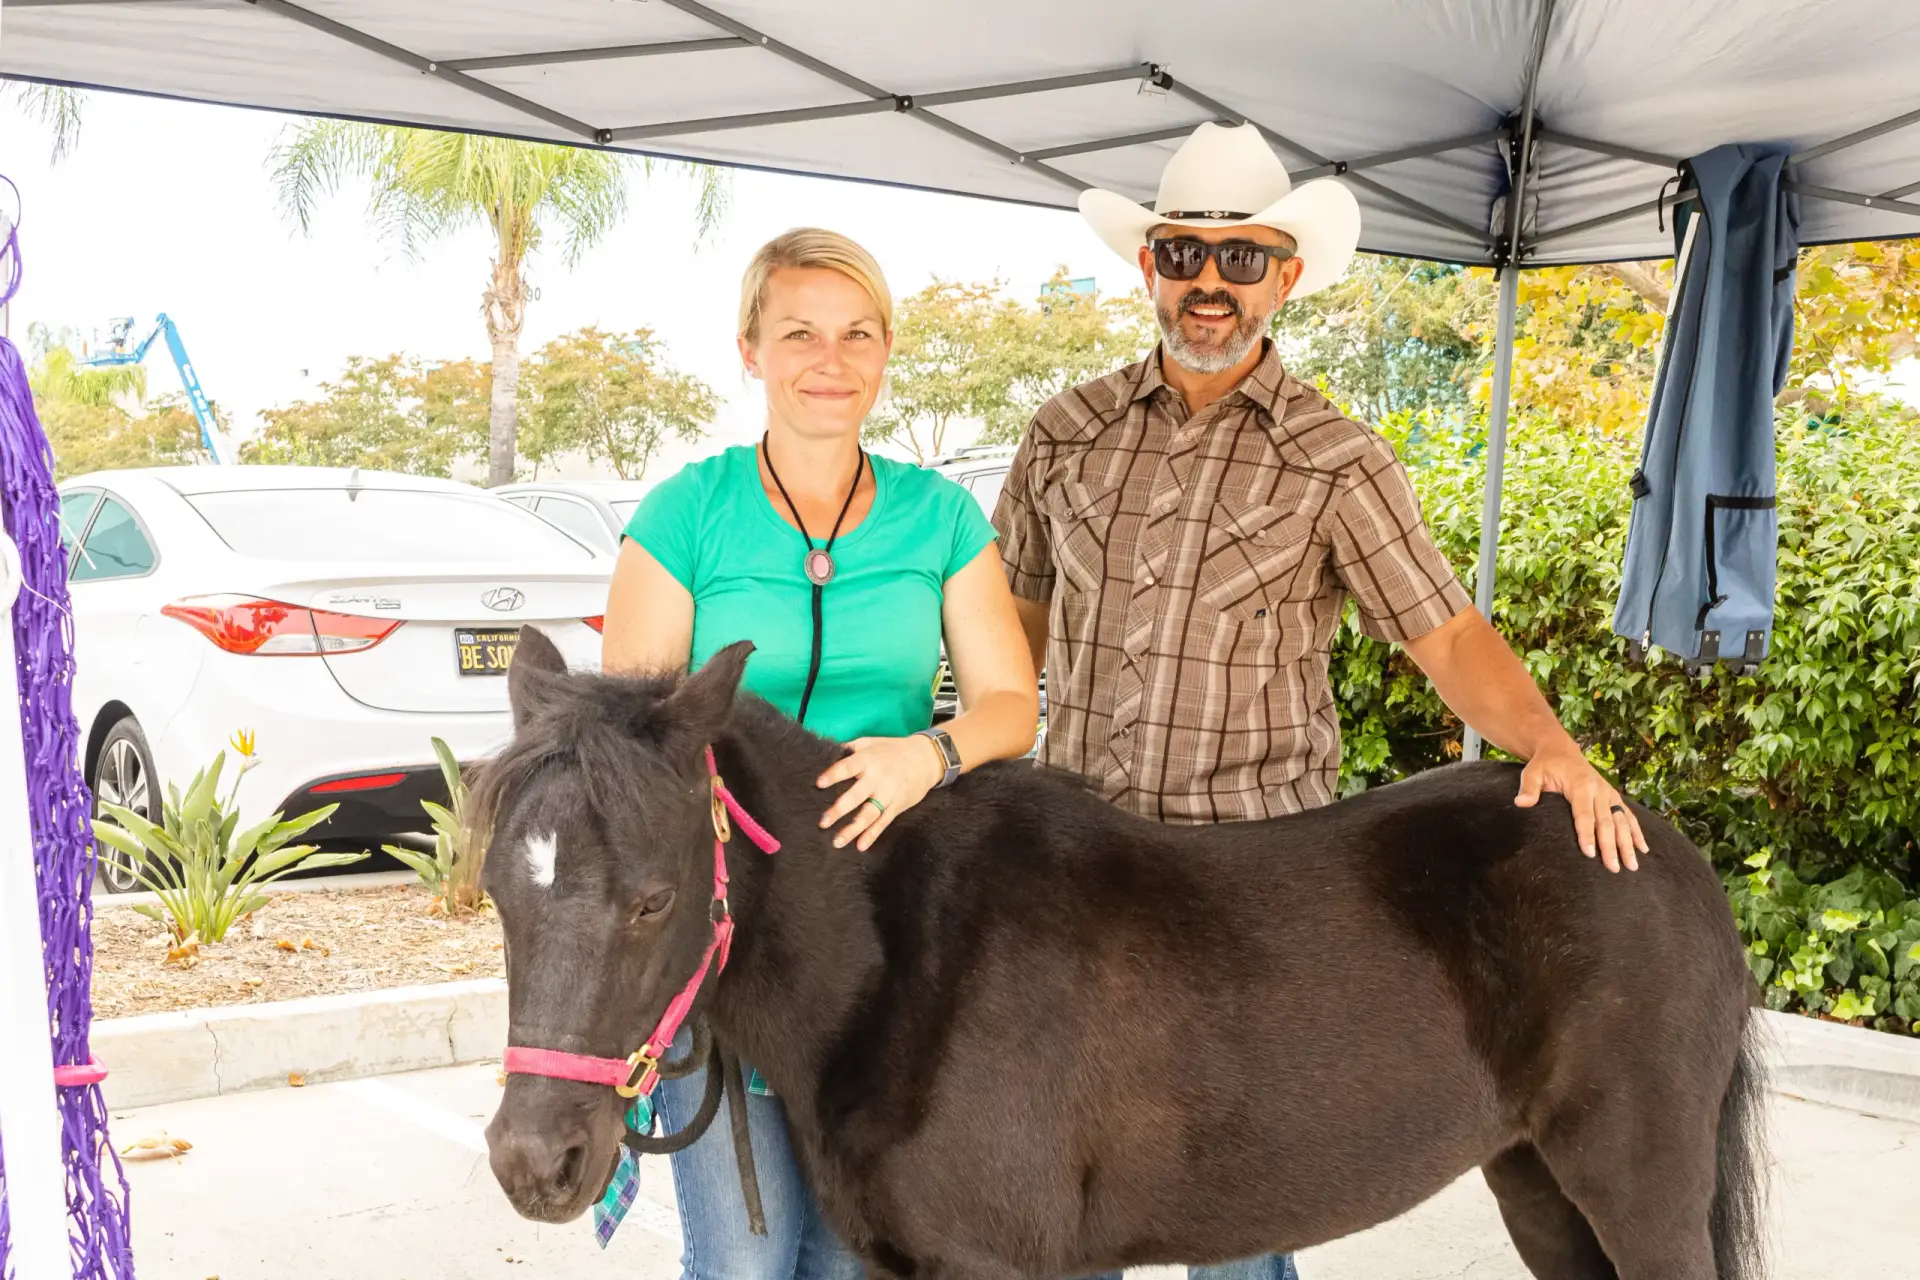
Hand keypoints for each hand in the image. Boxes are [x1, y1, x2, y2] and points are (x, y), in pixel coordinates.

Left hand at [816, 735, 943, 850]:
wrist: (927, 759)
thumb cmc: (893, 749)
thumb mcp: (871, 742)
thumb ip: (850, 748)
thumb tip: (826, 752)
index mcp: (868, 759)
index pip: (848, 767)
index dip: (834, 774)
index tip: (819, 784)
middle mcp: (878, 778)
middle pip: (856, 796)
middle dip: (839, 810)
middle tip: (823, 822)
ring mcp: (888, 794)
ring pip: (869, 814)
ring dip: (853, 829)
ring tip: (837, 841)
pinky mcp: (897, 806)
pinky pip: (883, 822)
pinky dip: (872, 834)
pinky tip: (861, 846)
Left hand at [1514, 741, 1647, 872]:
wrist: (1560, 750)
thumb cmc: (1544, 765)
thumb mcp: (1532, 772)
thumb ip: (1529, 788)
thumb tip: (1521, 803)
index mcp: (1579, 785)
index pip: (1583, 814)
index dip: (1587, 834)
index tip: (1590, 853)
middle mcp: (1598, 789)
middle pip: (1606, 821)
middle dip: (1610, 846)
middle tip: (1613, 868)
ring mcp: (1608, 793)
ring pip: (1621, 821)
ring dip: (1627, 844)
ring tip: (1632, 866)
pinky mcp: (1613, 796)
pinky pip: (1628, 815)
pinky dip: (1636, 832)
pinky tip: (1642, 848)